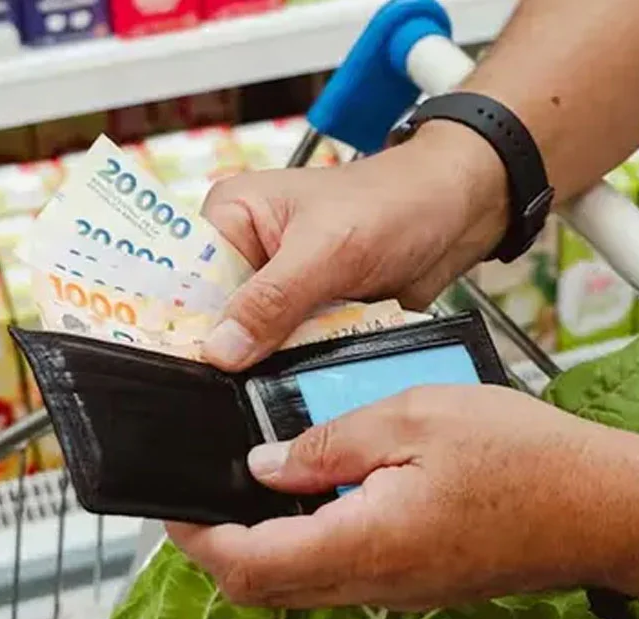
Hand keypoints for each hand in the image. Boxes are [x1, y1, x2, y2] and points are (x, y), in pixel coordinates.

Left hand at [166, 384, 638, 609]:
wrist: (604, 507)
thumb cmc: (526, 457)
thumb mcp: (413, 416)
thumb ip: (327, 443)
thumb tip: (264, 464)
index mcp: (362, 543)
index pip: (247, 564)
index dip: (196, 538)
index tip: (173, 502)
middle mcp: (372, 582)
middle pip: (263, 587)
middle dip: (219, 546)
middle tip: (204, 490)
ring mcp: (395, 589)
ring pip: (299, 583)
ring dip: (262, 543)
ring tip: (258, 479)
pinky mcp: (415, 580)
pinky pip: (339, 571)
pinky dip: (307, 539)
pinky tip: (322, 486)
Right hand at [199, 122, 509, 369]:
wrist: (458, 214)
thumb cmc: (394, 204)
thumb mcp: (327, 250)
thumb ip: (272, 300)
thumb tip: (219, 351)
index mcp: (230, 217)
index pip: (182, 281)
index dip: (180, 327)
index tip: (181, 373)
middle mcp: (245, 255)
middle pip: (212, 321)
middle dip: (227, 356)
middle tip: (222, 396)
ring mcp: (277, 291)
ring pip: (252, 346)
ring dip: (265, 367)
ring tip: (261, 395)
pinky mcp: (307, 319)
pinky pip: (288, 355)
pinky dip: (296, 370)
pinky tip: (295, 387)